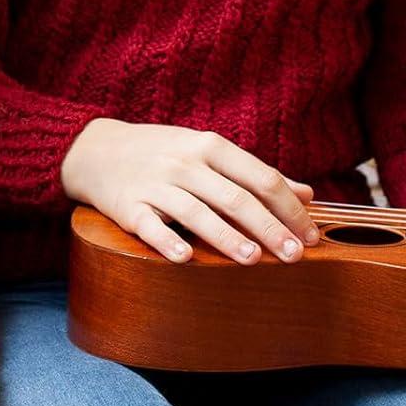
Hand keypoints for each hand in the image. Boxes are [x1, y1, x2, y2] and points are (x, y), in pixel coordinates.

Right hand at [60, 117, 317, 264]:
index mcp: (210, 147)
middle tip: (294, 255)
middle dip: (268, 227)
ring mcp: (154, 183)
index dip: (289, 207)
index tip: (311, 235)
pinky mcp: (127, 205)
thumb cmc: (163, 153)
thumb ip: (254, 174)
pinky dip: (167, 241)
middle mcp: (184, 162)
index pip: (260, 177)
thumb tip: (306, 194)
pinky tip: (185, 258)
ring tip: (253, 258)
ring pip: (196, 211)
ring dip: (226, 235)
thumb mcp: (207, 152)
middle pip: (234, 196)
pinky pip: (149, 225)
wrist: (95, 149)